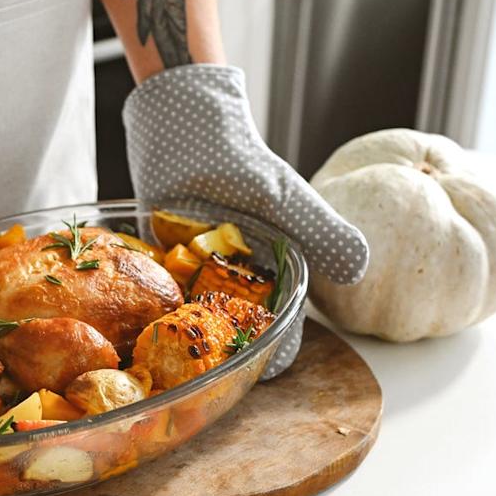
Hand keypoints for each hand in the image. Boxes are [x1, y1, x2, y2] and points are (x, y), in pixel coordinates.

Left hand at [124, 64, 368, 376]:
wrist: (183, 120)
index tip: (254, 370)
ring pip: (193, 318)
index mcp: (273, 272)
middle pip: (232, 332)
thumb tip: (361, 269)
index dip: (271, 353)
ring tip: (164, 359)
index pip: (278, 328)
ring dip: (182, 338)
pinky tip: (133, 326)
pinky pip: (154, 292)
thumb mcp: (283, 196)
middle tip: (199, 375)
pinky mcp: (159, 259)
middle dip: (219, 355)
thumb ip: (321, 231)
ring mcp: (195, 271)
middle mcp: (235, 279)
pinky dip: (148, 308)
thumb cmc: (240, 159)